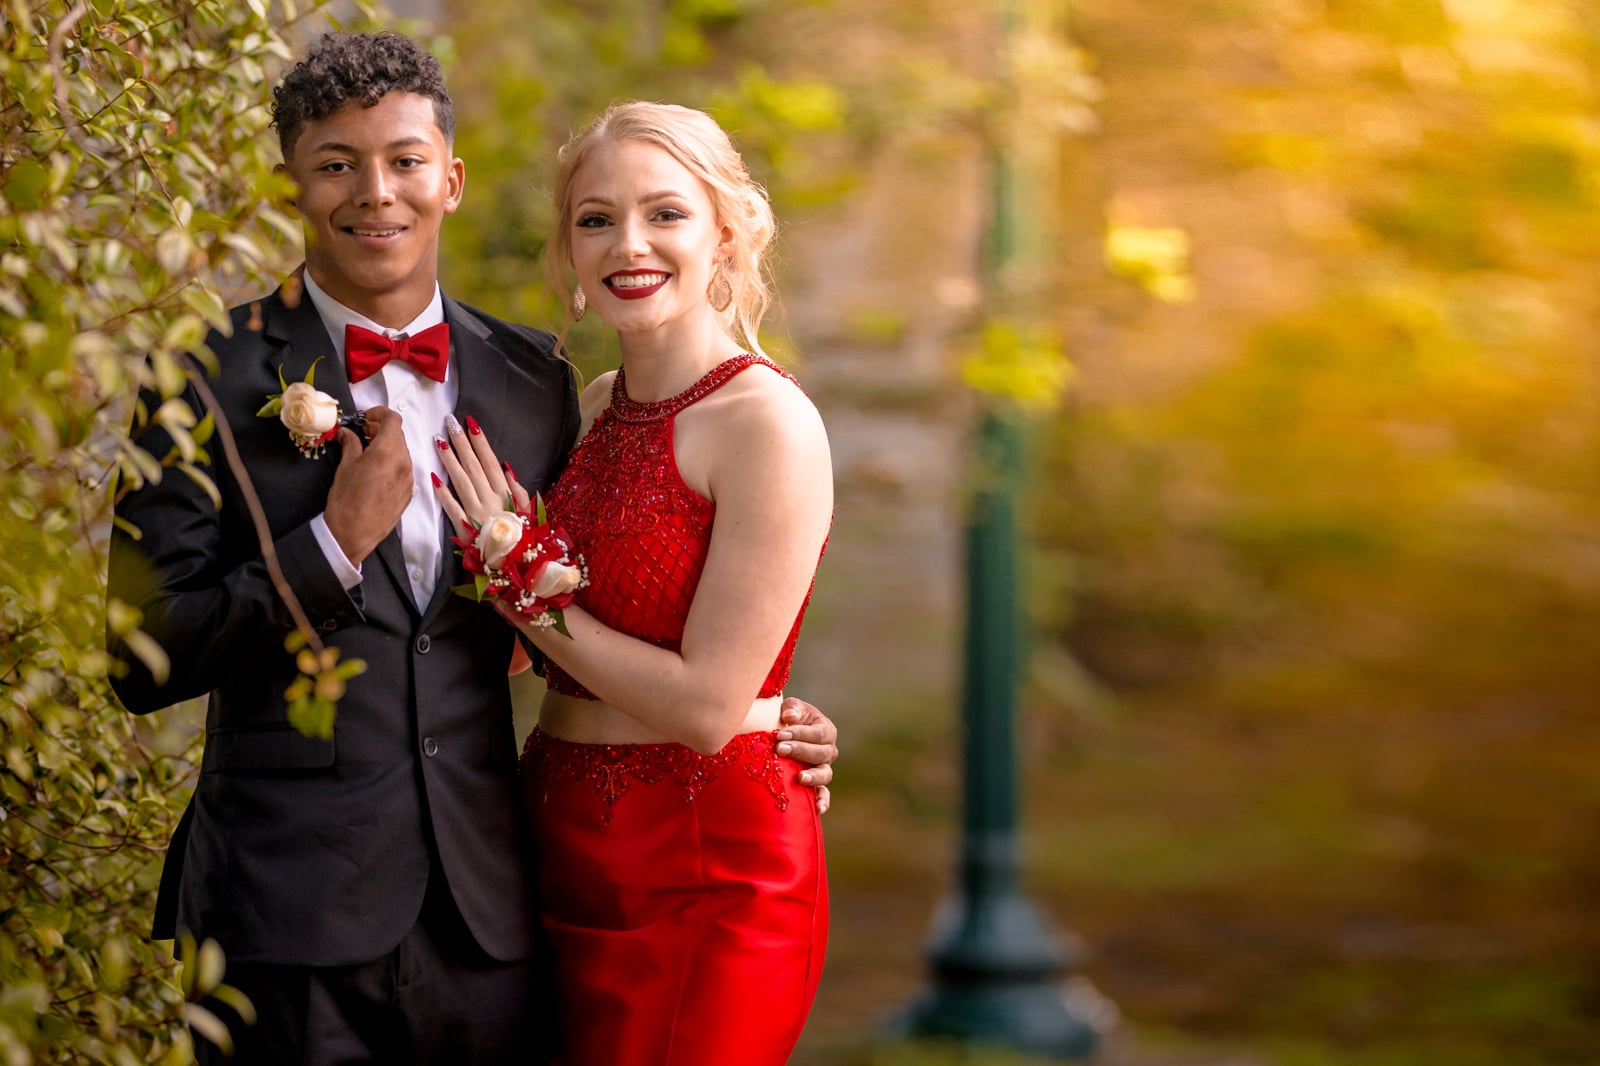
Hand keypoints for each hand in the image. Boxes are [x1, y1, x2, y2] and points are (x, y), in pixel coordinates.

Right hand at [323, 405, 411, 564]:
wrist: (353, 535)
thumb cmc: (346, 500)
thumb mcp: (345, 466)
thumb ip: (350, 443)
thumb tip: (347, 432)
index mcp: (388, 452)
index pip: (393, 419)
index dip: (379, 413)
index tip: (366, 417)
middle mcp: (404, 462)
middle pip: (398, 435)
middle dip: (381, 429)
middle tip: (363, 432)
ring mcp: (409, 478)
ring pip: (402, 452)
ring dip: (387, 445)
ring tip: (367, 451)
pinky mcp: (409, 492)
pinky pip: (404, 469)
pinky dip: (392, 462)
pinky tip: (376, 469)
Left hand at [434, 413, 529, 539]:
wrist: (515, 568)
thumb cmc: (523, 538)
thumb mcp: (528, 512)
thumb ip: (519, 490)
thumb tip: (506, 467)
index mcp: (506, 494)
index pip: (490, 462)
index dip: (480, 442)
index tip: (471, 424)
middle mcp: (491, 500)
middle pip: (474, 467)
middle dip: (462, 443)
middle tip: (450, 423)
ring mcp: (476, 513)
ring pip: (461, 481)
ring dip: (450, 460)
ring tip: (438, 441)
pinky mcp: (465, 528)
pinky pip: (452, 509)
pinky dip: (443, 494)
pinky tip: (433, 478)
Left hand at [776, 697, 836, 814]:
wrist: (783, 734)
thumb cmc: (787, 718)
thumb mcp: (790, 708)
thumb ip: (791, 708)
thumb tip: (789, 717)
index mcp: (825, 729)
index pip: (817, 733)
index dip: (800, 734)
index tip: (780, 734)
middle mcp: (829, 750)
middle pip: (820, 753)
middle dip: (800, 751)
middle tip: (780, 749)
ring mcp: (823, 768)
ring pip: (825, 774)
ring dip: (813, 776)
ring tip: (800, 778)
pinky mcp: (816, 784)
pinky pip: (823, 794)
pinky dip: (823, 801)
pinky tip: (818, 809)